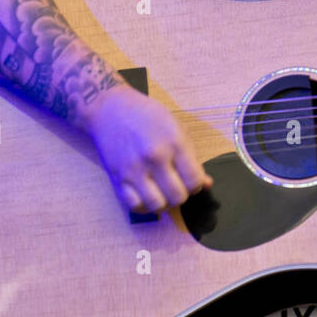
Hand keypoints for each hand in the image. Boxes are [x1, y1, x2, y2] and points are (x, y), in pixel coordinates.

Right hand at [81, 83, 212, 216]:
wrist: (110, 109)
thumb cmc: (147, 116)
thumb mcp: (176, 127)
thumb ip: (192, 156)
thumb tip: (206, 183)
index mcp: (174, 143)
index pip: (194, 180)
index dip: (197, 184)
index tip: (191, 180)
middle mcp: (154, 158)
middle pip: (178, 196)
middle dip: (182, 195)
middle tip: (177, 186)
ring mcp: (134, 170)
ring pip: (157, 205)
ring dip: (164, 204)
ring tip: (163, 194)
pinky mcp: (117, 178)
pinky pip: (134, 205)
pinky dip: (144, 206)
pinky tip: (147, 196)